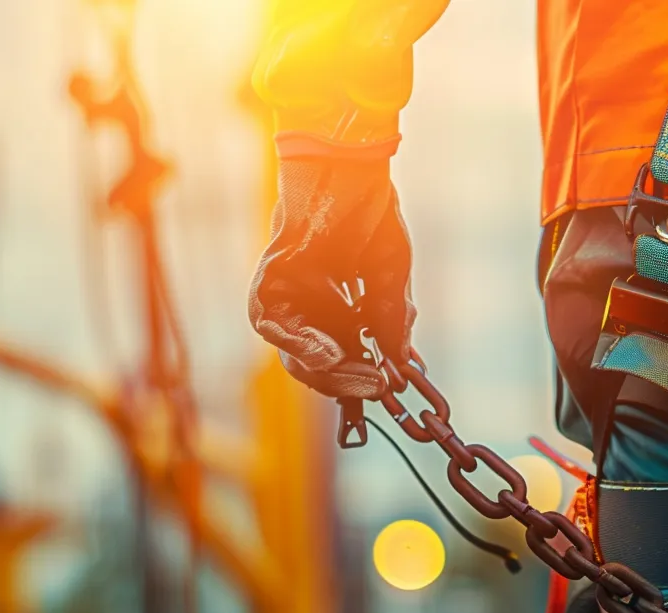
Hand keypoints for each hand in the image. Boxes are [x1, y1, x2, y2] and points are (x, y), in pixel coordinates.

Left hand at [248, 135, 414, 398]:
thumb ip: (390, 319)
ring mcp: (287, 300)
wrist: (347, 170)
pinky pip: (275, 329)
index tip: (390, 387)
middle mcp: (310, 310)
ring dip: (330, 373)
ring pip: (298, 357)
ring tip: (364, 378)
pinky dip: (302, 348)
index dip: (366, 376)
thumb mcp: (390, 275)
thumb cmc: (368, 215)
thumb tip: (399, 360)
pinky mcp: (267, 286)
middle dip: (350, 381)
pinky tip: (329, 358)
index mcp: (338, 310)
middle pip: (322, 366)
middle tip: (378, 388)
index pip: (348, 359)